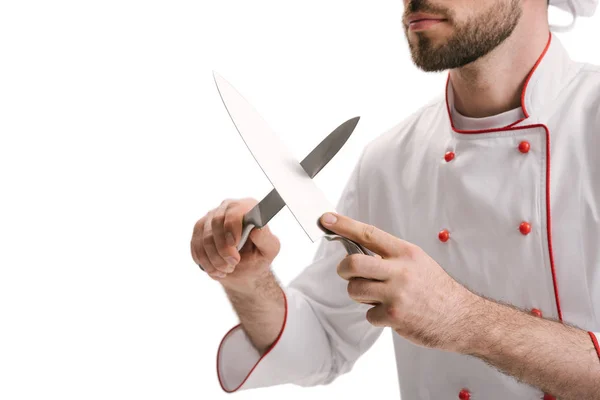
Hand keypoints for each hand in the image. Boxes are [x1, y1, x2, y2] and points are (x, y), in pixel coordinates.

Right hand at [190, 198, 280, 291]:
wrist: (244, 269)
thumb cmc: (259, 256)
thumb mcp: (269, 250)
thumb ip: (266, 238)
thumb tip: (257, 228)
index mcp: (248, 207)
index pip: (236, 210)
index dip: (232, 226)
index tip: (234, 244)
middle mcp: (228, 207)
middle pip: (216, 223)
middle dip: (224, 249)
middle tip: (234, 263)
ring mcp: (211, 217)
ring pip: (204, 238)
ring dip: (215, 259)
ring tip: (227, 270)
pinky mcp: (199, 230)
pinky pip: (196, 247)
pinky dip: (206, 263)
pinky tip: (216, 270)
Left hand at [319, 212, 481, 351]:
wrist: (462, 317)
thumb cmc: (436, 289)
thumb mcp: (417, 261)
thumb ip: (391, 256)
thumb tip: (358, 250)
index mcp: (406, 253)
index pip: (369, 234)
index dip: (345, 225)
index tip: (326, 219)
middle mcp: (400, 270)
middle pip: (353, 263)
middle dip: (344, 269)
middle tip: (348, 273)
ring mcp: (397, 293)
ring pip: (355, 290)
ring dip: (360, 295)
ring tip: (378, 297)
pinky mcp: (394, 316)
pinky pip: (368, 314)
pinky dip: (376, 316)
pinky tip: (392, 314)